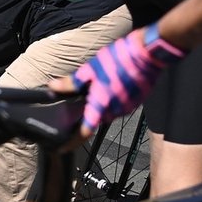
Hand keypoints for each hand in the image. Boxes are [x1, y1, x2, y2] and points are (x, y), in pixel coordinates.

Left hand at [58, 23, 184, 137]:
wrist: (147, 53)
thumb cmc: (119, 59)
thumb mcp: (89, 69)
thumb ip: (71, 83)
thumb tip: (53, 87)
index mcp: (101, 106)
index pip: (84, 132)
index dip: (72, 142)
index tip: (63, 148)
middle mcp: (115, 111)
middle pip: (97, 118)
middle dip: (91, 111)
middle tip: (86, 96)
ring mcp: (128, 108)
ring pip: (109, 111)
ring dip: (104, 103)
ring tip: (103, 84)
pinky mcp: (137, 102)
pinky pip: (121, 105)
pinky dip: (115, 98)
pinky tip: (114, 84)